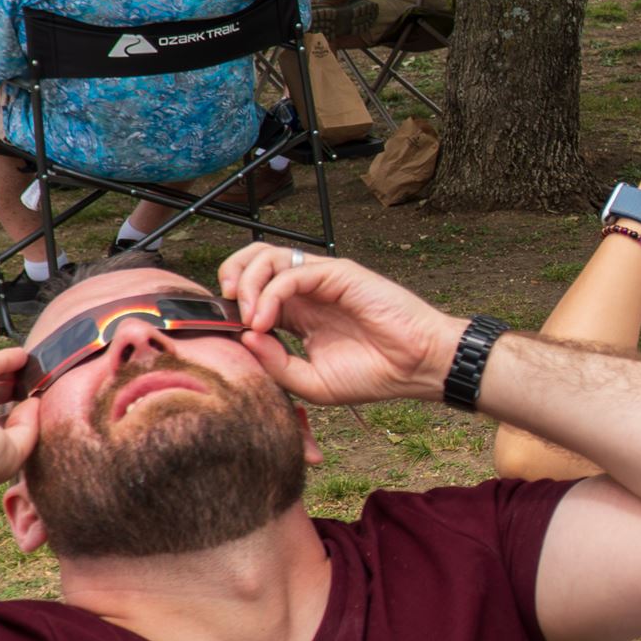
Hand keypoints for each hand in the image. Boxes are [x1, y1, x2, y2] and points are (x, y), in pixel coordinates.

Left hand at [218, 249, 466, 407]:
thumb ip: (276, 363)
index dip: (230, 306)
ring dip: (247, 284)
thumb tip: (246, 337)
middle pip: (251, 262)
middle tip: (229, 311)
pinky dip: (270, 293)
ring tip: (251, 318)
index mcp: (299, 315)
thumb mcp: (311, 382)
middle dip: (230, 279)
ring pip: (266, 257)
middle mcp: (306, 292)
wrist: (417, 368)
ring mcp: (322, 279)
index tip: (223, 332)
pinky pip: (292, 271)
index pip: (251, 292)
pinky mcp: (338, 273)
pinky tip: (267, 321)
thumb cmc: (374, 375)